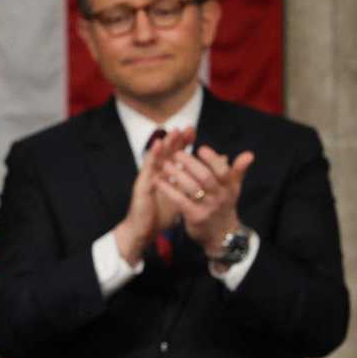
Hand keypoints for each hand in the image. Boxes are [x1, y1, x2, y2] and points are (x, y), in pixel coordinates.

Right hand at [113, 127, 193, 264]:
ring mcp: (148, 178)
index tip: (193, 132)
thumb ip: (195, 184)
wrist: (145, 231)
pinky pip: (147, 168)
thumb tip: (214, 173)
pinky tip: (157, 145)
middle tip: (187, 127)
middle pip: (167, 153)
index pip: (176, 155)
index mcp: (167, 176)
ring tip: (173, 131)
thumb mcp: (183, 198)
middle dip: (177, 140)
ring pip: (157, 157)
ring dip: (165, 143)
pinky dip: (152, 155)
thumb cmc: (161, 215)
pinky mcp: (142, 185)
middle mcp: (157, 174)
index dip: (184, 143)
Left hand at [154, 145, 254, 256]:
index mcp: (229, 187)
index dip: (213, 159)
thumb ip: (238, 170)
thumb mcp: (233, 189)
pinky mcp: (195, 217)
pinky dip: (169, 190)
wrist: (220, 235)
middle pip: (206, 177)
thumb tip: (249, 154)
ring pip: (192, 188)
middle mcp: (220, 197)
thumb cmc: (223, 206)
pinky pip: (180, 201)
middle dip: (190, 163)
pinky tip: (159, 182)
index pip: (223, 170)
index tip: (200, 149)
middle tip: (176, 153)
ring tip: (165, 164)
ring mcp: (208, 207)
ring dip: (177, 174)